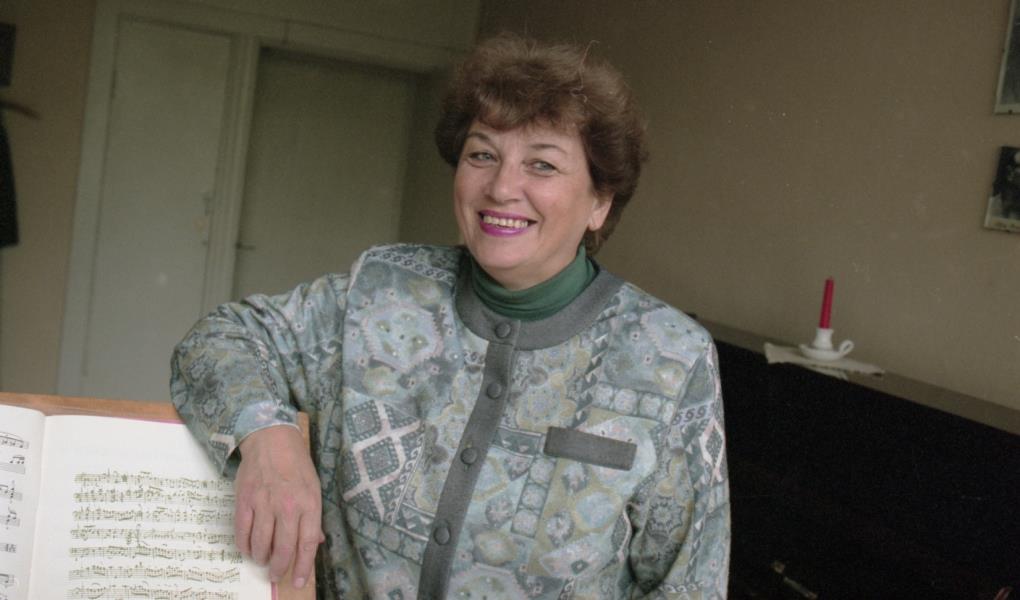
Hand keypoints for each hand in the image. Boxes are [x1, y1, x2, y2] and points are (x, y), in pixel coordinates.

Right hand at [235, 425, 323, 588]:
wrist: (271, 439)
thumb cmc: (296, 464)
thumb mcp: (313, 488)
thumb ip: (313, 517)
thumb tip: (317, 542)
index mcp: (309, 503)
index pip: (307, 543)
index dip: (303, 566)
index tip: (297, 581)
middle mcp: (287, 505)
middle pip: (284, 548)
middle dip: (279, 567)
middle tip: (275, 574)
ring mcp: (264, 503)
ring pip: (261, 543)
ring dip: (261, 557)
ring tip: (262, 559)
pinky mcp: (244, 500)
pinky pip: (242, 532)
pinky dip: (244, 545)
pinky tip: (248, 548)